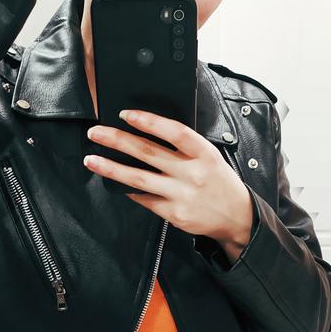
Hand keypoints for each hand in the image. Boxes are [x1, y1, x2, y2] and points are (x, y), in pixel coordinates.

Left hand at [84, 110, 255, 251]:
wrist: (237, 217)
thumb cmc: (220, 182)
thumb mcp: (210, 157)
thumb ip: (185, 146)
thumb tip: (148, 132)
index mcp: (204, 153)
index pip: (175, 132)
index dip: (149, 122)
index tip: (126, 114)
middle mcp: (193, 173)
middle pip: (149, 152)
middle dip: (118, 140)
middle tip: (96, 133)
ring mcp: (183, 195)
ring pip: (139, 178)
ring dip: (112, 168)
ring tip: (92, 160)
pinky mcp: (175, 214)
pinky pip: (145, 199)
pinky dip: (129, 190)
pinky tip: (116, 183)